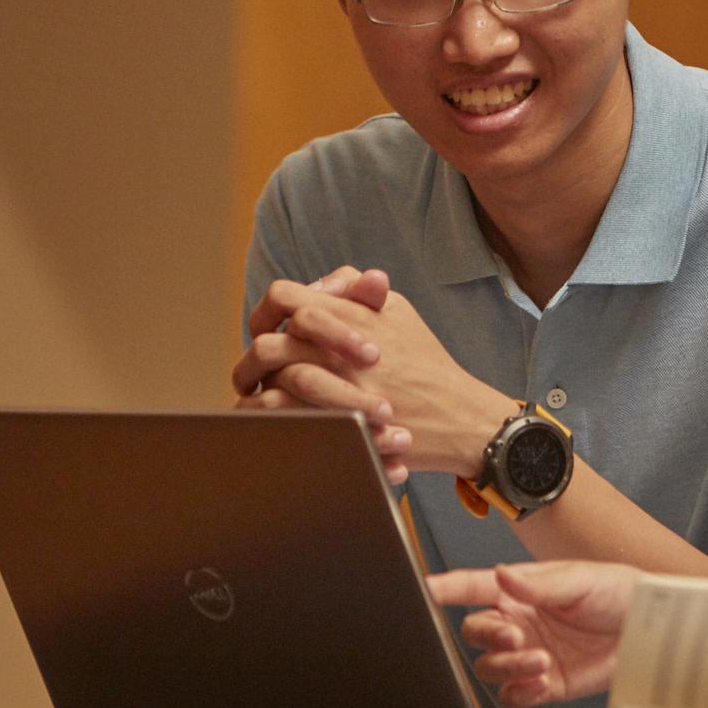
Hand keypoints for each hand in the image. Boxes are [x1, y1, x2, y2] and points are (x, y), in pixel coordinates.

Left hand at [238, 272, 510, 479]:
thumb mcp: (400, 312)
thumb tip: (321, 282)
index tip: (266, 328)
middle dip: (249, 360)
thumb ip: (359, 291)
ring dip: (253, 392)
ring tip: (251, 399)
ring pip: (268, 387)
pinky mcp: (338, 426)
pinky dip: (266, 420)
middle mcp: (339, 351)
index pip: (284, 297)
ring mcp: (337, 390)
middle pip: (266, 344)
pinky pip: (283, 421)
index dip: (265, 311)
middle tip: (248, 372)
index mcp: (352, 316)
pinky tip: (266, 422)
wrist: (459, 417)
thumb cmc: (427, 365)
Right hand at [427, 562, 637, 706]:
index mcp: (520, 590)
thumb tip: (504, 575)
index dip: (445, 588)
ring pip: (489, 667)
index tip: (424, 590)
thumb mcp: (581, 579)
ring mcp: (528, 653)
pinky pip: (513, 694)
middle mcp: (518, 621)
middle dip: (489, 636)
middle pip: (474, 632)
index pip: (472, 587)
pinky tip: (540, 680)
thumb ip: (540, 584)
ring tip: (539, 659)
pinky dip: (520, 690)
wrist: (650, 629)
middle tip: (516, 635)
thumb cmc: (619, 591)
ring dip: (508, 665)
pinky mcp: (544, 683)